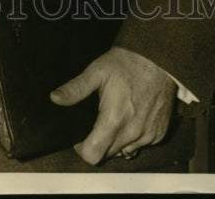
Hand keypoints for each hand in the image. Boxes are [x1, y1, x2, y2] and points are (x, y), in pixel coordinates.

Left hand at [50, 46, 175, 164]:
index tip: (82, 136)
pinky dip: (134, 137)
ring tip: (115, 118)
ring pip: (125, 152)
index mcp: (114, 119)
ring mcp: (148, 135)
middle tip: (98, 121)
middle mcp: (132, 133)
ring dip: (117, 142)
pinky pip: (141, 145)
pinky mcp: (159, 134)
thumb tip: (55, 98)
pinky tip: (131, 118)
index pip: (93, 155)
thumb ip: (75, 88)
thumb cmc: (127, 63)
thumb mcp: (97, 71)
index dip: (82, 148)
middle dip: (99, 143)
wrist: (158, 59)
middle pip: (108, 155)